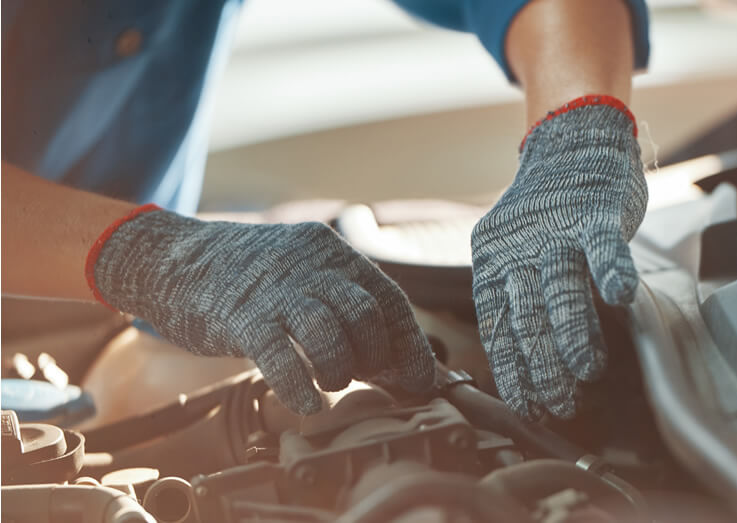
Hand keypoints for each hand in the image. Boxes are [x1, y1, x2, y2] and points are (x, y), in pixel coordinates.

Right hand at [88, 208, 435, 413]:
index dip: (409, 343)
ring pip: (327, 331)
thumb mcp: (304, 276)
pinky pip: (279, 356)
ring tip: (333, 384)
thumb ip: (346, 308)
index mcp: (333, 253)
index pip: (388, 298)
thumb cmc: (251, 279)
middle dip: (374, 357)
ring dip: (340, 370)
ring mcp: (274, 290)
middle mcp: (310, 266)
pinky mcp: (240, 317)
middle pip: (364, 313)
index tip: (421, 379)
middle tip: (366, 378)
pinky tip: (309, 404)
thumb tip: (395, 362)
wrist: (175, 257)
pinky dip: (300, 386)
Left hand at [471, 97, 646, 419]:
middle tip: (561, 403)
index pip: (498, 327)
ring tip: (586, 369)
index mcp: (494, 264)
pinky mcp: (596, 214)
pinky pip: (605, 246)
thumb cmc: (546, 214)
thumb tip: (524, 362)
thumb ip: (515, 297)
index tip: (528, 407)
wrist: (570, 144)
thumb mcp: (513, 253)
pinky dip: (613, 271)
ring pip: (561, 287)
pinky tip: (621, 298)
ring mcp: (558, 231)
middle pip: (527, 316)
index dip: (512, 369)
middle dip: (542, 365)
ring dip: (573, 331)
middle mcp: (519, 250)